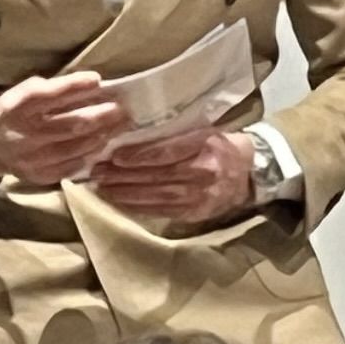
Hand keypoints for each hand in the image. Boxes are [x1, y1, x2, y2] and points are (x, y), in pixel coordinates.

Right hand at [0, 73, 124, 186]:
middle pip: (70, 125)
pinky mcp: (39, 175)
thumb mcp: (21, 95)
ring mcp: (32, 157)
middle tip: (122, 110)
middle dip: (100, 116)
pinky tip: (103, 145)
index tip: (97, 80)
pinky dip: (90, 154)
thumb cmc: (11, 115)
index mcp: (16, 107)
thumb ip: (50, 90)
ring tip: (119, 126)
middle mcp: (24, 133)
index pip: (47, 95)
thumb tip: (88, 83)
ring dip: (101, 136)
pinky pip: (72, 165)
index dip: (73, 87)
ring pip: (76, 147)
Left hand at [85, 127, 254, 226]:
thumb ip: (171, 133)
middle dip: (123, 175)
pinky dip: (137, 207)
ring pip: (157, 196)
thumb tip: (129, 135)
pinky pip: (162, 211)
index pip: (168, 151)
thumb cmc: (217, 146)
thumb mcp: (200, 130)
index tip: (115, 155)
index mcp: (205, 145)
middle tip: (96, 172)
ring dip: (125, 193)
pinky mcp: (195, 212)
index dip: (140, 155)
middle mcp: (204, 171)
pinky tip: (119, 202)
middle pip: (158, 175)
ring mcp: (200, 195)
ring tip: (101, 188)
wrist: (248, 173)